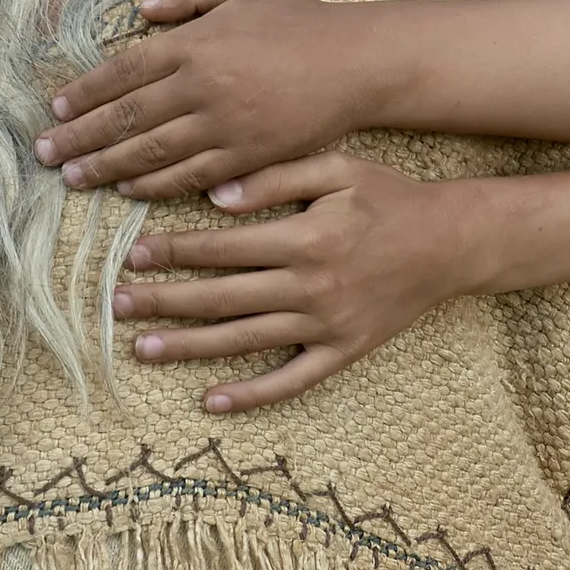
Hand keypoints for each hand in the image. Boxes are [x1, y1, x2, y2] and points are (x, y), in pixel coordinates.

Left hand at [37, 0, 381, 198]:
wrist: (355, 64)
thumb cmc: (298, 21)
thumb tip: (141, 8)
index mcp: (194, 43)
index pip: (123, 72)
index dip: (86, 93)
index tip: (57, 109)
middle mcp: (201, 87)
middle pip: (126, 117)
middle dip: (81, 137)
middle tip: (46, 153)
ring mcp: (222, 127)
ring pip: (151, 153)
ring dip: (107, 167)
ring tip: (75, 178)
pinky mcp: (245, 158)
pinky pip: (189, 178)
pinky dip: (154, 187)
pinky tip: (129, 191)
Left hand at [109, 153, 478, 410]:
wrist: (452, 243)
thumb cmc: (391, 197)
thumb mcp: (338, 168)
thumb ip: (275, 177)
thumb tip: (215, 198)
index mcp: (304, 237)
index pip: (222, 249)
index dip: (173, 252)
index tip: (132, 255)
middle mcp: (310, 285)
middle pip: (221, 297)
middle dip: (164, 300)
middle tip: (117, 303)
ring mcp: (326, 324)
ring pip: (244, 340)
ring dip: (189, 346)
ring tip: (142, 348)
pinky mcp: (343, 352)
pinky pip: (291, 381)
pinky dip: (252, 395)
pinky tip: (212, 402)